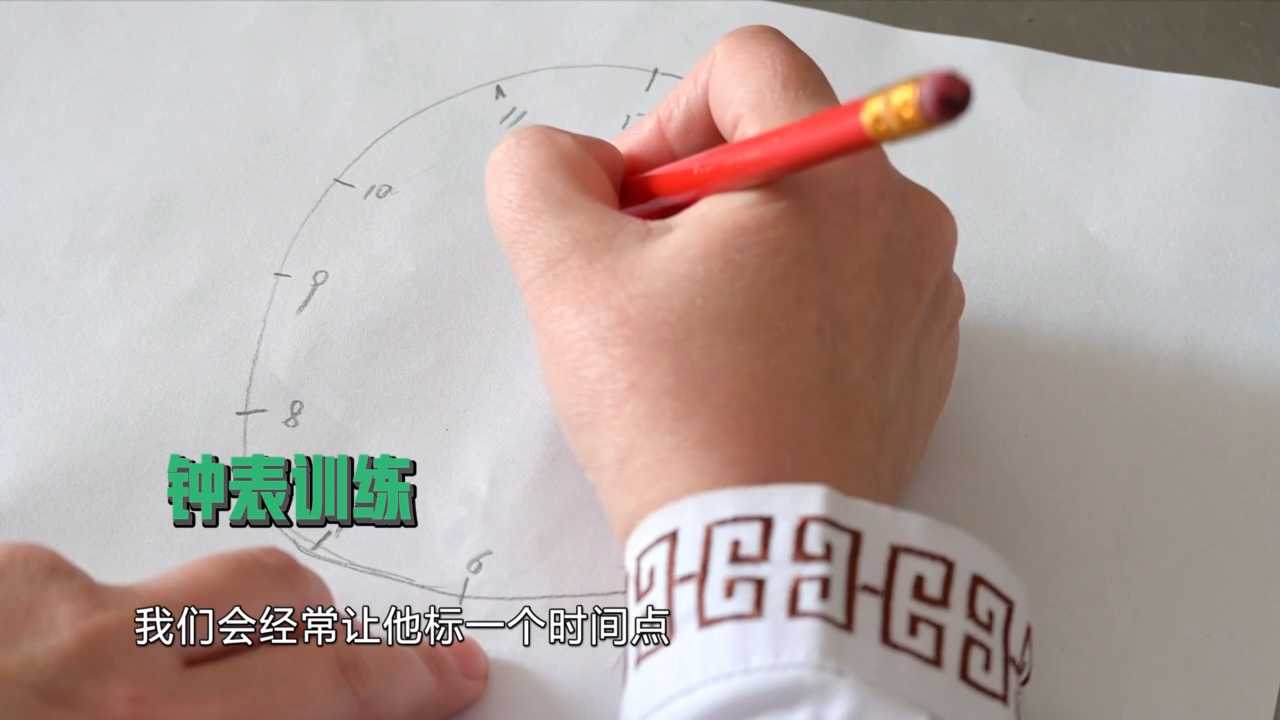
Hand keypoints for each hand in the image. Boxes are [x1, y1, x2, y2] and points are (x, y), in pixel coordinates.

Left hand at [0, 543, 487, 718]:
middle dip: (330, 629)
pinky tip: (27, 687)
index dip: (405, 682)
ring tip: (123, 706)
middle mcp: (98, 661)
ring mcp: (30, 606)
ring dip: (175, 648)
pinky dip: (69, 642)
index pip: (322, 687)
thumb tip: (310, 715)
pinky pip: (61, 595)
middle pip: (275, 598)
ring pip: (162, 597)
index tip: (454, 677)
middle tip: (352, 663)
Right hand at [486, 26, 962, 539]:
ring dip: (739, 257)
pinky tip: (742, 379)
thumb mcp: (567, 276)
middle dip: (694, 199)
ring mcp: (923, 294)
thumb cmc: (676, 413)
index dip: (665, 119)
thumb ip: (538, 175)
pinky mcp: (921, 359)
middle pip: (781, 148)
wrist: (765, 563)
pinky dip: (787, 311)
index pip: (748, 65)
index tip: (634, 207)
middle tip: (643, 282)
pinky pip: (845, 292)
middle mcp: (903, 219)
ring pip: (812, 224)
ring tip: (691, 342)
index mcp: (832, 173)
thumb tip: (568, 162)